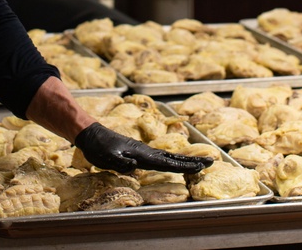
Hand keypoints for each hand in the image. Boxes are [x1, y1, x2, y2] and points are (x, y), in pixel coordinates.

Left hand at [74, 122, 213, 173]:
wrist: (92, 136)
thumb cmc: (99, 147)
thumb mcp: (107, 156)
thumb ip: (120, 161)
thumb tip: (134, 166)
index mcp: (142, 154)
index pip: (167, 163)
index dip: (184, 166)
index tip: (200, 166)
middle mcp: (146, 152)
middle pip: (173, 158)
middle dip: (192, 161)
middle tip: (210, 162)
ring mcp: (143, 151)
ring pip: (168, 157)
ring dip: (184, 160)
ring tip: (199, 163)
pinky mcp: (139, 152)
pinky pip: (160, 158)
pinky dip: (172, 161)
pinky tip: (174, 163)